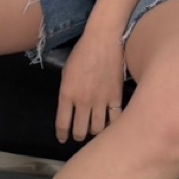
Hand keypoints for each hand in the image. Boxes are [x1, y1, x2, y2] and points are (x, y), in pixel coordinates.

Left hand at [55, 28, 126, 143]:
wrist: (103, 39)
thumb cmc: (82, 52)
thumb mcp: (66, 72)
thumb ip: (67, 92)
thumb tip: (71, 108)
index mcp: (67, 94)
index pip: (63, 124)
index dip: (62, 135)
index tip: (63, 139)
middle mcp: (83, 101)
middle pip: (80, 131)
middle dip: (78, 135)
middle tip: (80, 134)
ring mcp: (101, 100)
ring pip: (97, 129)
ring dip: (94, 132)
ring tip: (95, 129)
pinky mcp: (116, 96)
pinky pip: (115, 119)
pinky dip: (112, 125)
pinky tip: (111, 125)